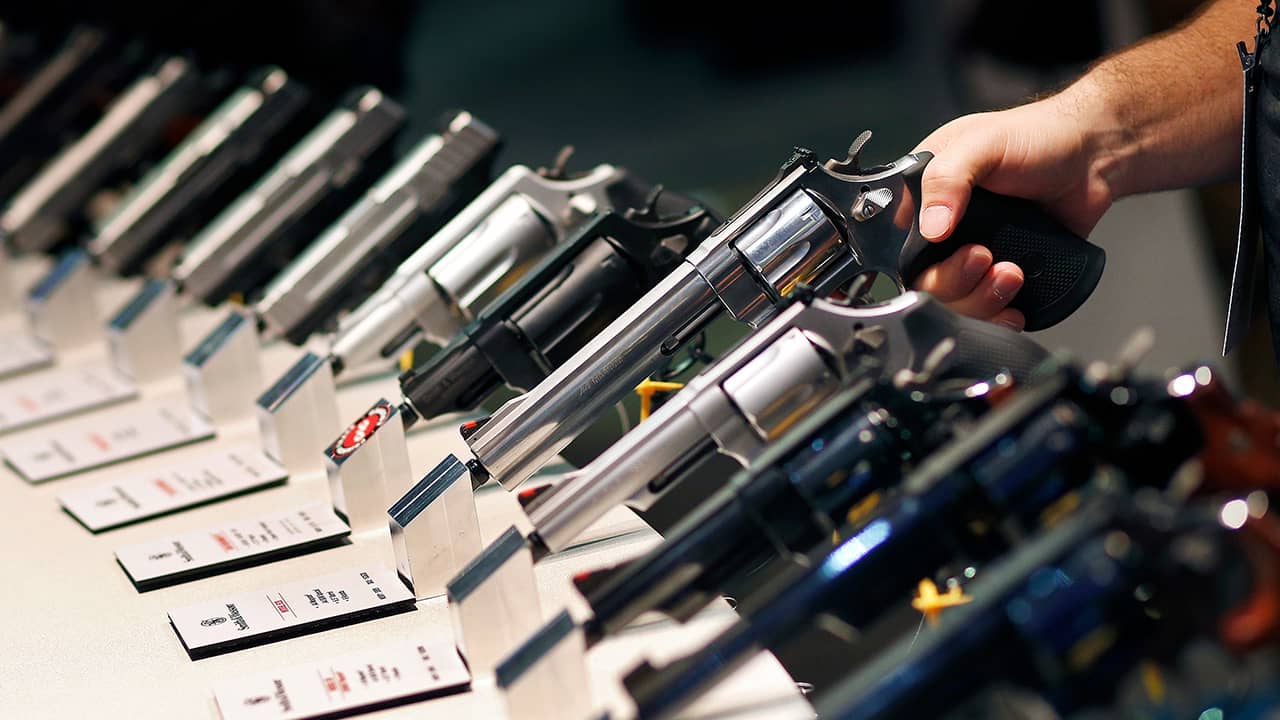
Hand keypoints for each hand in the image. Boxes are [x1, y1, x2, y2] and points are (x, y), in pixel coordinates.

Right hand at [910, 93, 1118, 329]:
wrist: (1093, 157)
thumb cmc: (1037, 137)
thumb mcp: (982, 143)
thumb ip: (947, 179)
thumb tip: (931, 228)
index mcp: (925, 197)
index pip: (901, 246)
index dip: (923, 261)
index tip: (965, 250)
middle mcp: (944, 229)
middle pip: (928, 283)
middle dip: (958, 283)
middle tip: (988, 259)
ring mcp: (972, 253)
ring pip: (956, 302)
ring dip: (982, 299)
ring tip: (1012, 274)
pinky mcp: (1002, 271)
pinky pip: (987, 309)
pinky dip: (998, 316)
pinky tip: (1013, 307)